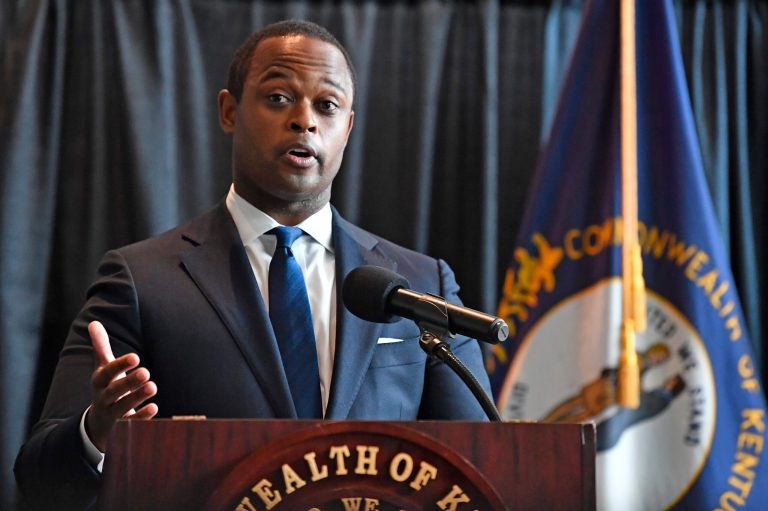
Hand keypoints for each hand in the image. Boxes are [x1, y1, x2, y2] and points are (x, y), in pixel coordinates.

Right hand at [84, 321, 157, 450]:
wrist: (98, 422)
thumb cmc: (106, 387)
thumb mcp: (102, 368)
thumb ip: (100, 346)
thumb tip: (93, 322)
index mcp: (99, 382)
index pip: (106, 373)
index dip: (119, 366)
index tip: (135, 357)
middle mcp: (103, 398)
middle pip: (113, 391)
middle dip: (128, 382)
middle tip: (146, 372)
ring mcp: (112, 414)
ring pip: (122, 407)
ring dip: (136, 397)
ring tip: (152, 386)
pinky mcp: (122, 427)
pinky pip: (131, 424)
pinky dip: (142, 417)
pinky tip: (154, 408)